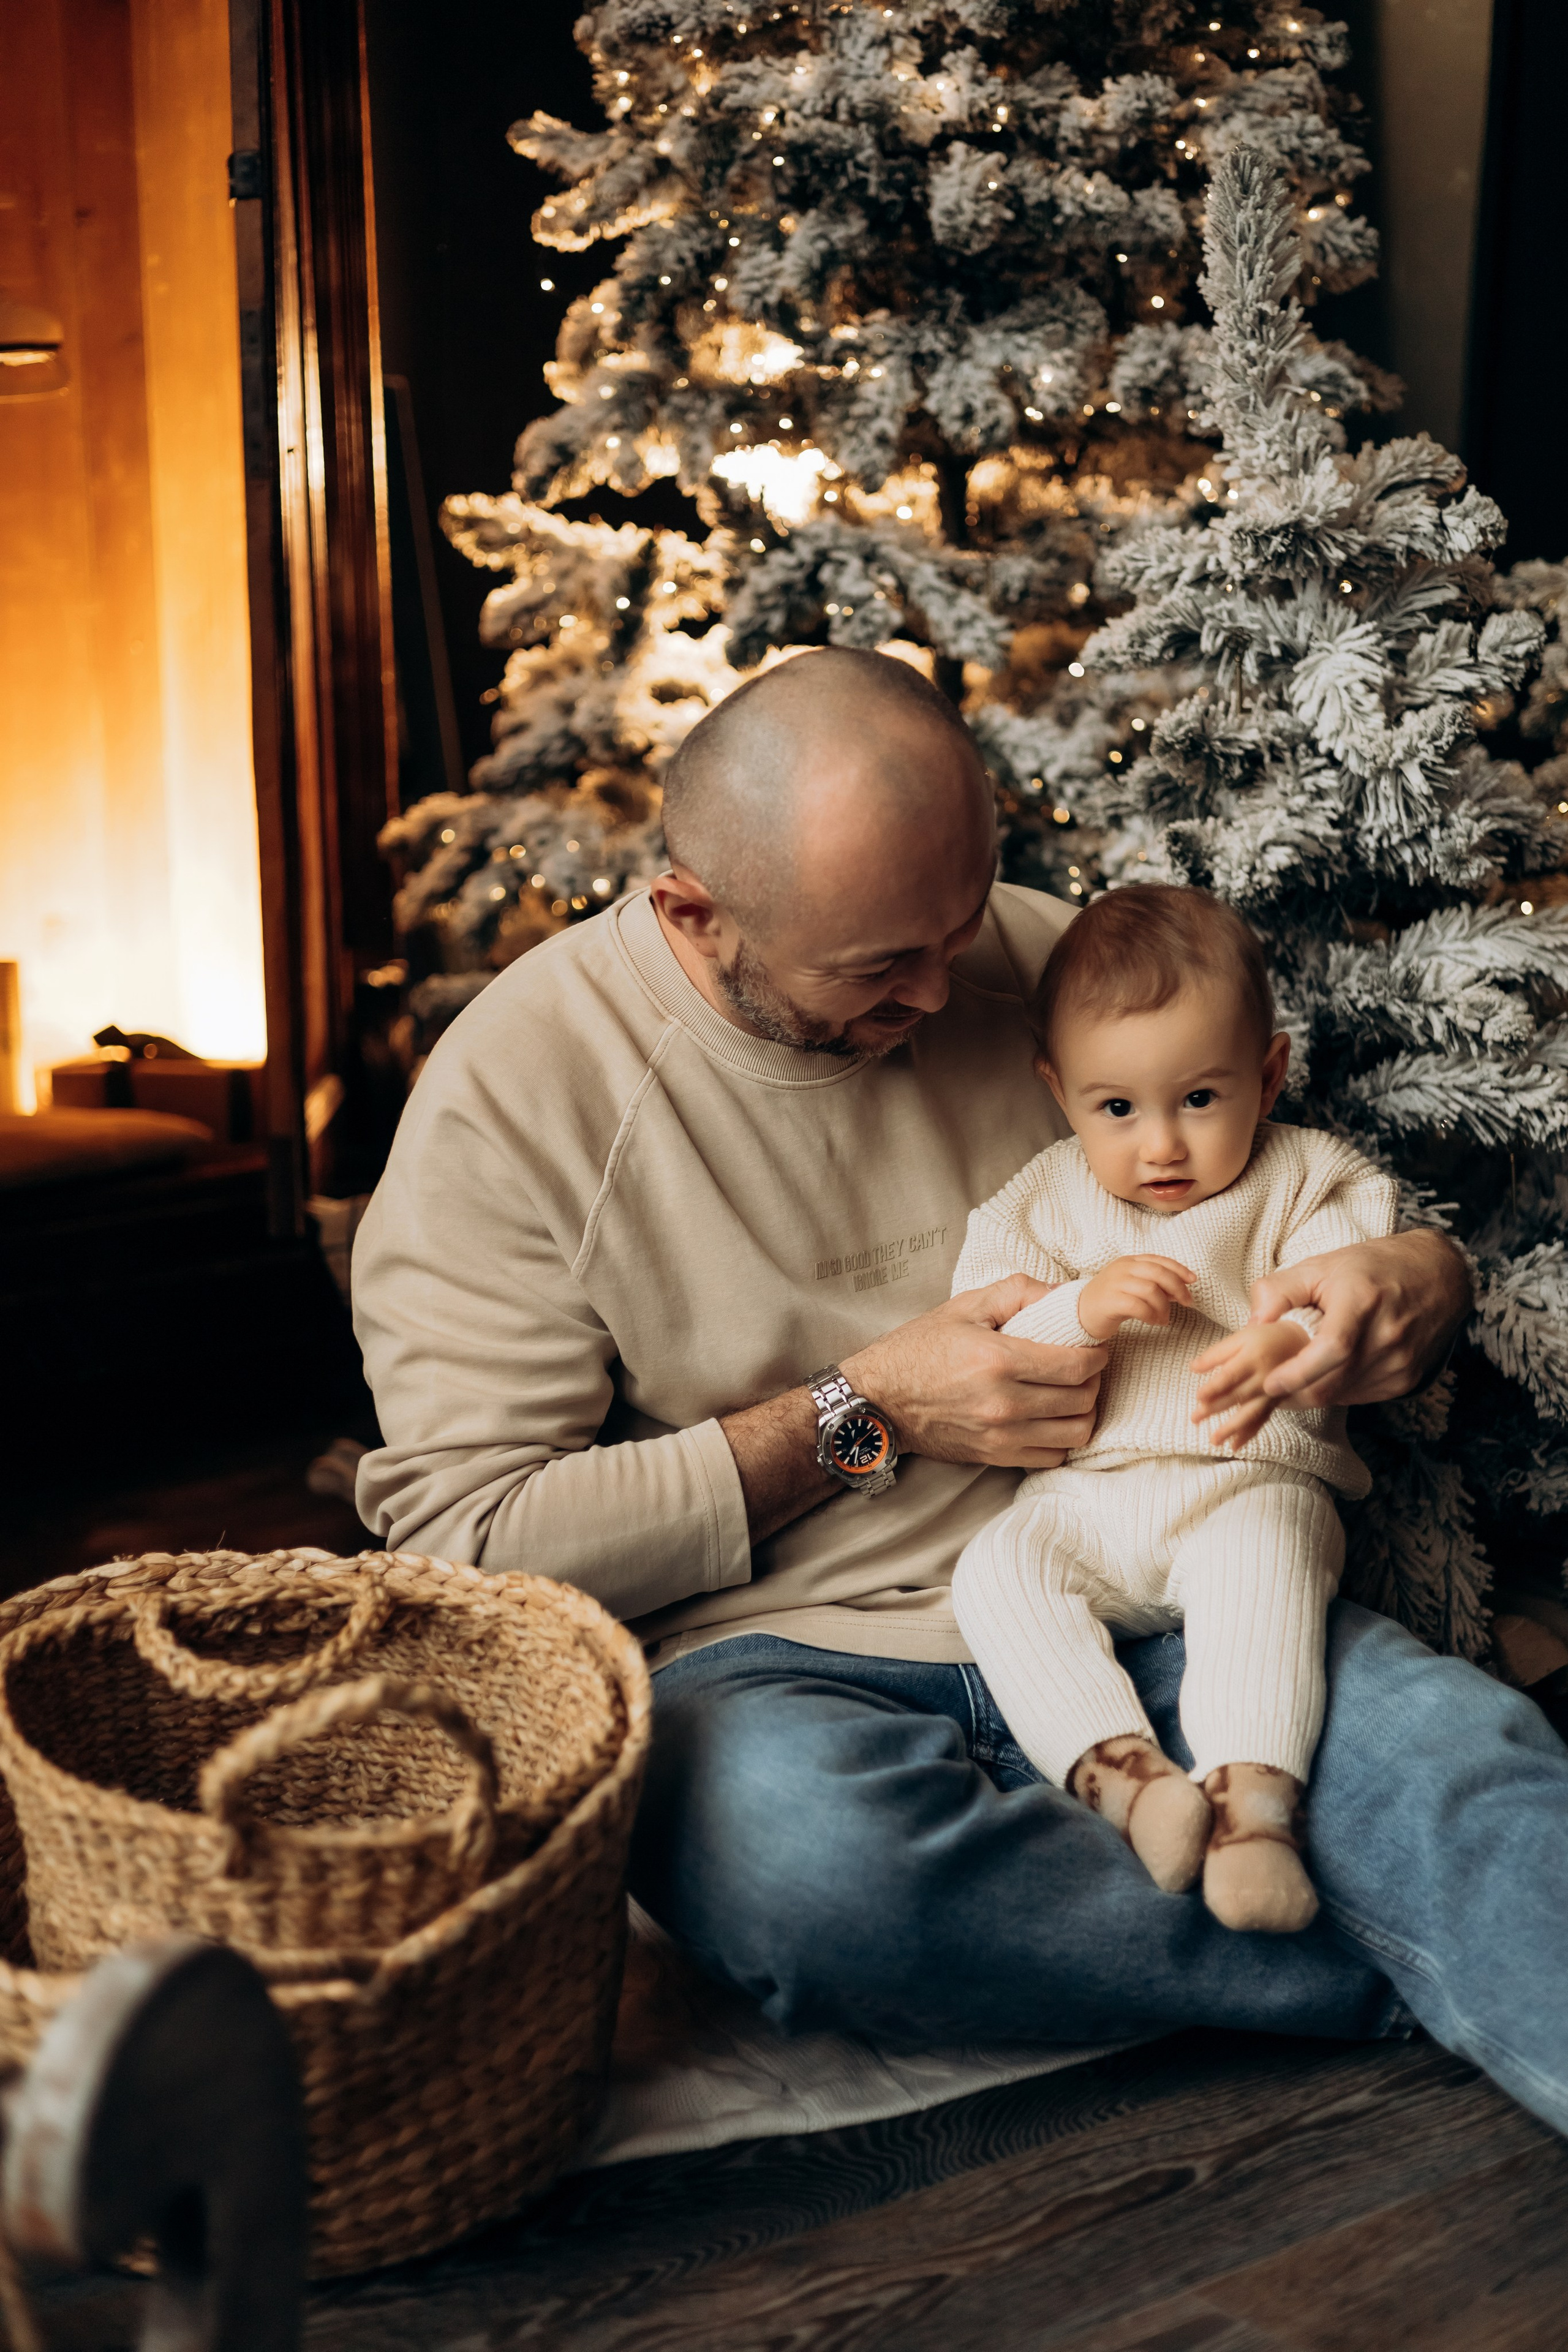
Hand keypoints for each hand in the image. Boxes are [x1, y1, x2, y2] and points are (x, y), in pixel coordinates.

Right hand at [843, 1277, 1106, 1471]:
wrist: (879, 1400)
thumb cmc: (919, 1349)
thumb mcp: (964, 1306)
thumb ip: (1019, 1292)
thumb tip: (1066, 1294)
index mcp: (997, 1359)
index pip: (1076, 1364)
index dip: (1096, 1354)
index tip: (1093, 1346)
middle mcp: (1003, 1403)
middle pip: (1082, 1398)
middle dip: (1093, 1379)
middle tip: (1085, 1366)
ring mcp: (1000, 1435)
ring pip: (1075, 1433)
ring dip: (1084, 1411)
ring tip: (1073, 1394)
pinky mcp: (995, 1457)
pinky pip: (1052, 1457)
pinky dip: (1062, 1440)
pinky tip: (1052, 1420)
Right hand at [1078, 1255, 1195, 1343]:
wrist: (1080, 1313)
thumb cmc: (1111, 1301)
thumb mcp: (1133, 1287)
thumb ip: (1154, 1285)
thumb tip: (1180, 1290)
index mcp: (1129, 1261)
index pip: (1159, 1260)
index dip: (1179, 1269)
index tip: (1193, 1281)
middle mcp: (1122, 1268)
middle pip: (1158, 1273)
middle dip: (1178, 1288)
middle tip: (1187, 1303)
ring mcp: (1115, 1283)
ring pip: (1151, 1290)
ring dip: (1164, 1307)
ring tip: (1164, 1318)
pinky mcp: (1110, 1301)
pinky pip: (1139, 1306)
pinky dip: (1152, 1315)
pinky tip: (1155, 1322)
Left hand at [1190, 1321, 1308, 1451]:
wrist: (1297, 1344)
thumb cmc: (1262, 1339)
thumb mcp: (1240, 1338)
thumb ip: (1217, 1353)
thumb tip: (1193, 1367)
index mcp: (1253, 1358)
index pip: (1230, 1376)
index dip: (1215, 1387)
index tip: (1198, 1396)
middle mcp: (1264, 1378)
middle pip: (1237, 1396)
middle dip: (1215, 1409)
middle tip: (1194, 1418)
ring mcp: (1271, 1393)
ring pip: (1250, 1413)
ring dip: (1231, 1428)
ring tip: (1214, 1440)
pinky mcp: (1275, 1403)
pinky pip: (1262, 1421)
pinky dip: (1248, 1434)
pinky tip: (1234, 1446)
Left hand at [1242, 1229, 1471, 1407]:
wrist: (1438, 1275)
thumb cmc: (1372, 1268)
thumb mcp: (1320, 1266)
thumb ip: (1280, 1290)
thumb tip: (1253, 1323)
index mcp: (1363, 1302)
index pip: (1333, 1349)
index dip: (1299, 1372)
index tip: (1270, 1383)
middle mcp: (1388, 1335)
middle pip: (1333, 1382)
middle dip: (1293, 1392)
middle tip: (1266, 1387)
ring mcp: (1402, 1361)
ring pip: (1344, 1395)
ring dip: (1313, 1392)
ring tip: (1292, 1378)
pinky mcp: (1407, 1379)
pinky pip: (1361, 1397)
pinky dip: (1336, 1391)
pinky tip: (1325, 1375)